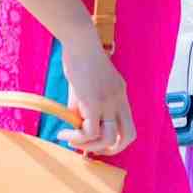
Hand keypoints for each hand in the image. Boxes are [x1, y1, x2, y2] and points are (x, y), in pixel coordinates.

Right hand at [57, 36, 135, 156]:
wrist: (80, 41)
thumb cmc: (79, 59)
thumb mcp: (87, 85)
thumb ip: (84, 105)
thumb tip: (75, 123)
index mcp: (121, 95)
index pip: (129, 126)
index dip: (115, 141)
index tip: (95, 142)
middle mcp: (119, 100)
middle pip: (129, 136)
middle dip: (111, 150)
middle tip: (90, 150)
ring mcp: (108, 102)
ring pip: (109, 139)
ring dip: (89, 146)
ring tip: (70, 140)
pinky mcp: (93, 102)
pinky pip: (90, 132)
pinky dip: (76, 138)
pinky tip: (63, 133)